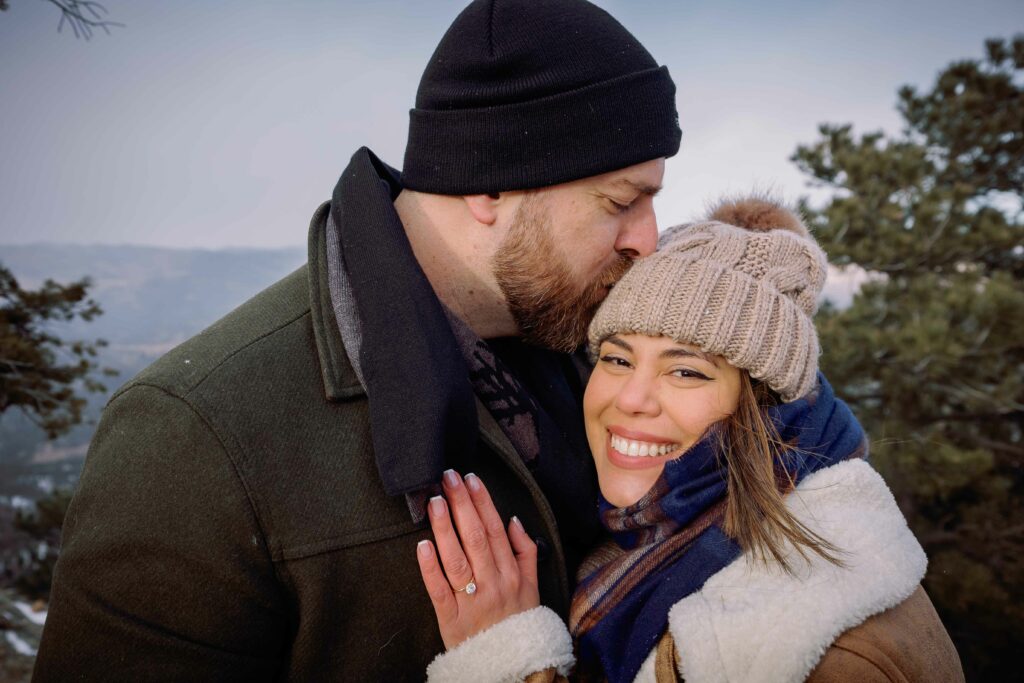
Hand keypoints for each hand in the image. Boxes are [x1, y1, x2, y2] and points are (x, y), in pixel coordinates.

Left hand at [416, 470, 538, 648]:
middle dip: (461, 504)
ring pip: (457, 559)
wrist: (512, 666)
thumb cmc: (518, 622)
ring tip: (434, 501)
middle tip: (448, 478)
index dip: (483, 502)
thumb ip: (526, 552)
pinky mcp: (451, 619)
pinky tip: (422, 545)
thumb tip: (513, 520)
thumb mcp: (533, 587)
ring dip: (445, 528)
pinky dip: (430, 567)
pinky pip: (438, 590)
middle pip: (476, 537)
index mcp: (512, 574)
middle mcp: (493, 584)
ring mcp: (471, 601)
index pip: (496, 530)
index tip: (471, 479)